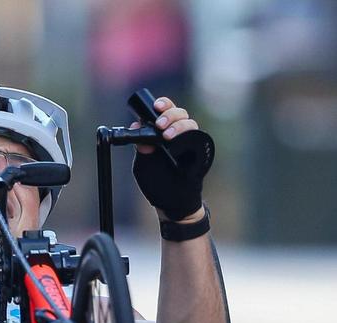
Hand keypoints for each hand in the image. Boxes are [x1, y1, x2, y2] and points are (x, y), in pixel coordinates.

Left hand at [130, 96, 211, 221]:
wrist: (172, 204)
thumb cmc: (158, 184)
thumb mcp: (143, 165)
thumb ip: (141, 148)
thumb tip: (136, 127)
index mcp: (163, 134)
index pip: (165, 111)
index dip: (163, 105)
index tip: (156, 106)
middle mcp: (178, 135)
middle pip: (179, 112)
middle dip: (169, 114)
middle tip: (159, 125)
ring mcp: (190, 143)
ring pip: (190, 122)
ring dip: (179, 125)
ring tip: (167, 136)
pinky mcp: (199, 152)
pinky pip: (199, 137)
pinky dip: (191, 135)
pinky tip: (182, 141)